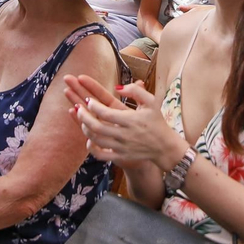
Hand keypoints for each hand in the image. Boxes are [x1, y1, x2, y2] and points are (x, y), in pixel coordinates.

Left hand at [64, 75, 183, 168]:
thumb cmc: (157, 121)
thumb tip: (117, 87)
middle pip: (97, 127)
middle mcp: (125, 135)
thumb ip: (136, 91)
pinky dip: (91, 148)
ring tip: (81, 118)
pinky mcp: (119, 156)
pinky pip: (100, 155)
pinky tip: (88, 138)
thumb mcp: (151, 102)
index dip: (94, 106)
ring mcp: (121, 147)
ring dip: (85, 128)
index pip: (106, 113)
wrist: (164, 147)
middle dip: (84, 116)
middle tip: (78, 107)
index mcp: (132, 120)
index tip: (88, 100)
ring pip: (96, 139)